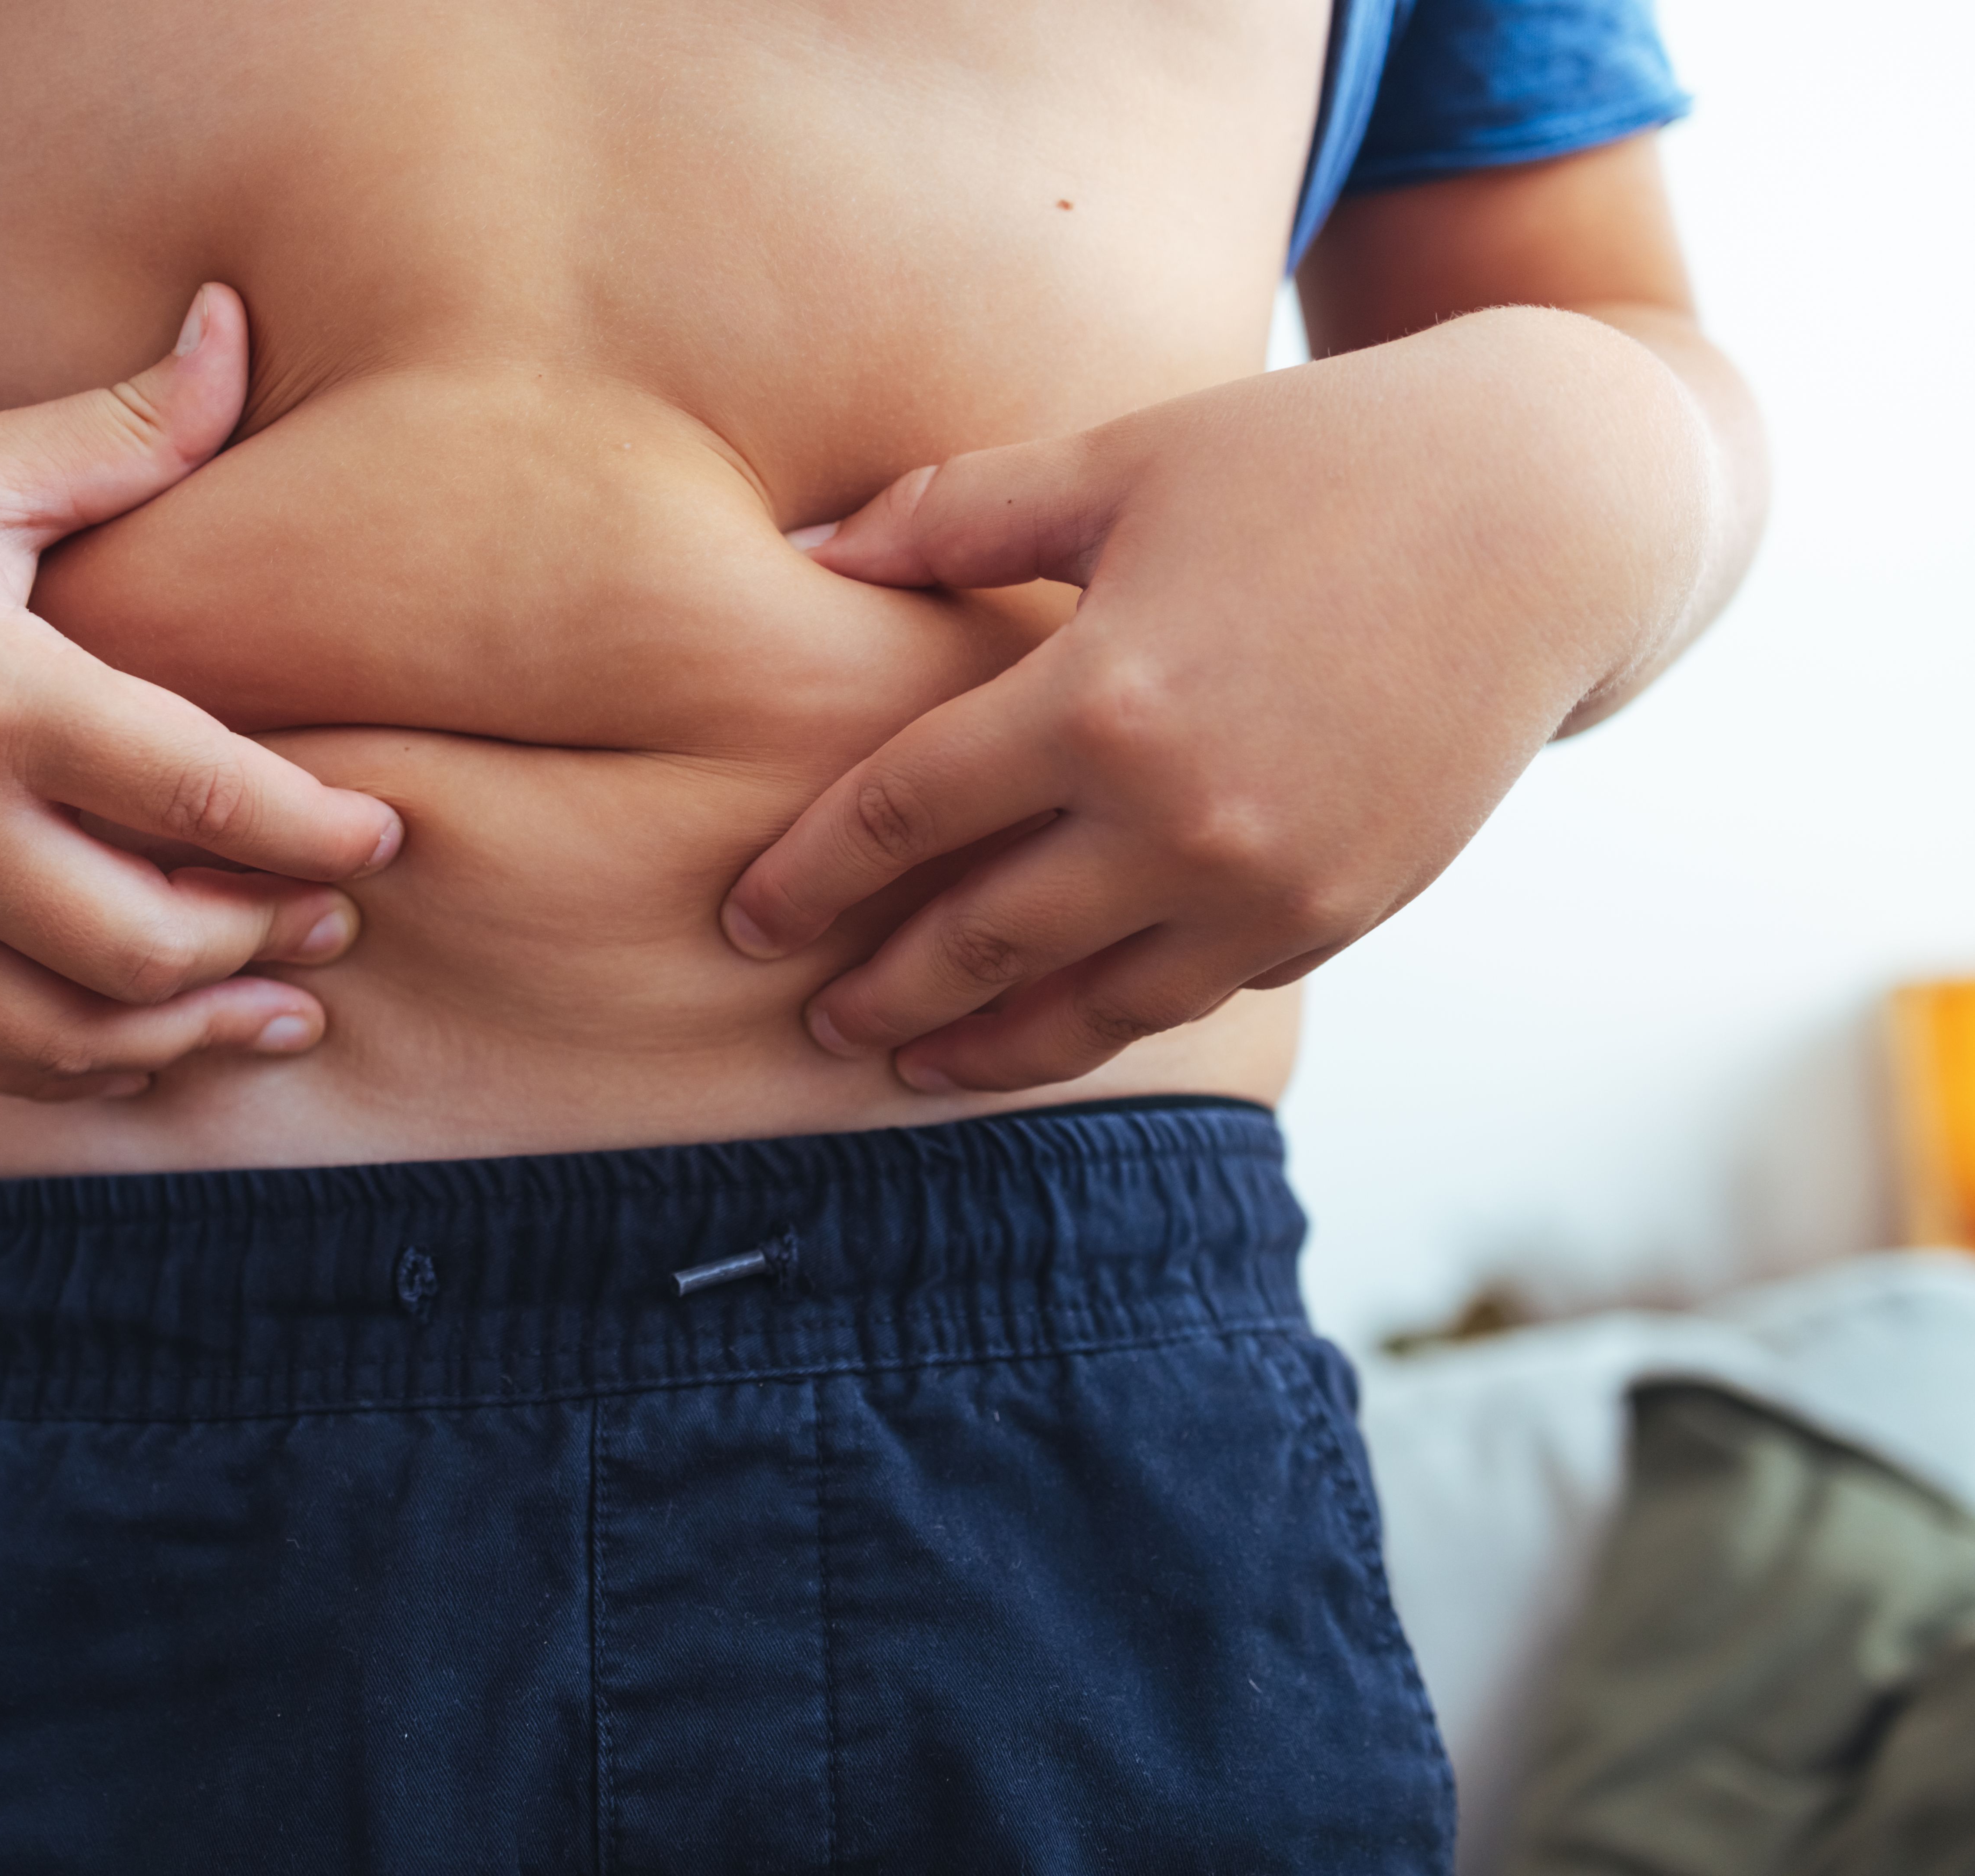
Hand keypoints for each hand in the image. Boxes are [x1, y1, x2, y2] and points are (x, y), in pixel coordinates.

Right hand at [0, 284, 402, 1099]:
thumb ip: (120, 425)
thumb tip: (233, 316)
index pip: (198, 795)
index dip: (316, 831)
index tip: (391, 836)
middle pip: (144, 940)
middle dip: (264, 939)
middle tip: (344, 917)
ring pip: (62, 1031)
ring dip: (187, 1034)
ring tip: (286, 1010)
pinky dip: (75, 1066)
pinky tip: (150, 1046)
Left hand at [723, 308, 1716, 1092]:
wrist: (1546, 515)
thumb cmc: (1312, 460)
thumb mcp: (1118, 460)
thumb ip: (952, 515)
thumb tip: (810, 550)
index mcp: (1099, 700)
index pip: (902, 817)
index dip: (808, 877)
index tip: (746, 922)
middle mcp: (1181, 819)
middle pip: (979, 939)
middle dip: (881, 993)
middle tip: (811, 1026)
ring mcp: (1270, 884)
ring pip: (1091, 1008)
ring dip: (989, 1048)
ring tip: (916, 1067)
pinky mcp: (1341, 910)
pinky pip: (1197, 991)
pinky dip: (1113, 1018)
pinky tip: (1060, 1022)